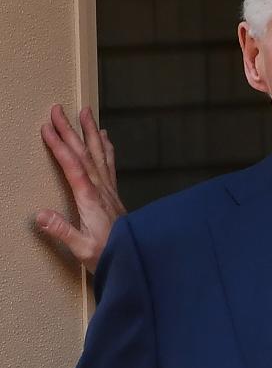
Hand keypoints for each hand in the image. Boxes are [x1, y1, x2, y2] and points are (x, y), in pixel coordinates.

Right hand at [36, 105, 126, 272]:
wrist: (134, 258)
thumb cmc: (108, 254)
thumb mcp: (81, 248)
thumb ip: (62, 231)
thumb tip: (40, 215)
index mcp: (90, 198)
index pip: (72, 165)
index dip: (59, 145)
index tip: (47, 127)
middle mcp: (101, 188)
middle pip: (84, 153)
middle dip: (70, 129)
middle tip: (59, 108)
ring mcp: (109, 189)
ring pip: (99, 153)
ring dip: (90, 132)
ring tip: (86, 112)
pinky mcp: (113, 193)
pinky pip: (109, 163)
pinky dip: (106, 147)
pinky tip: (105, 137)